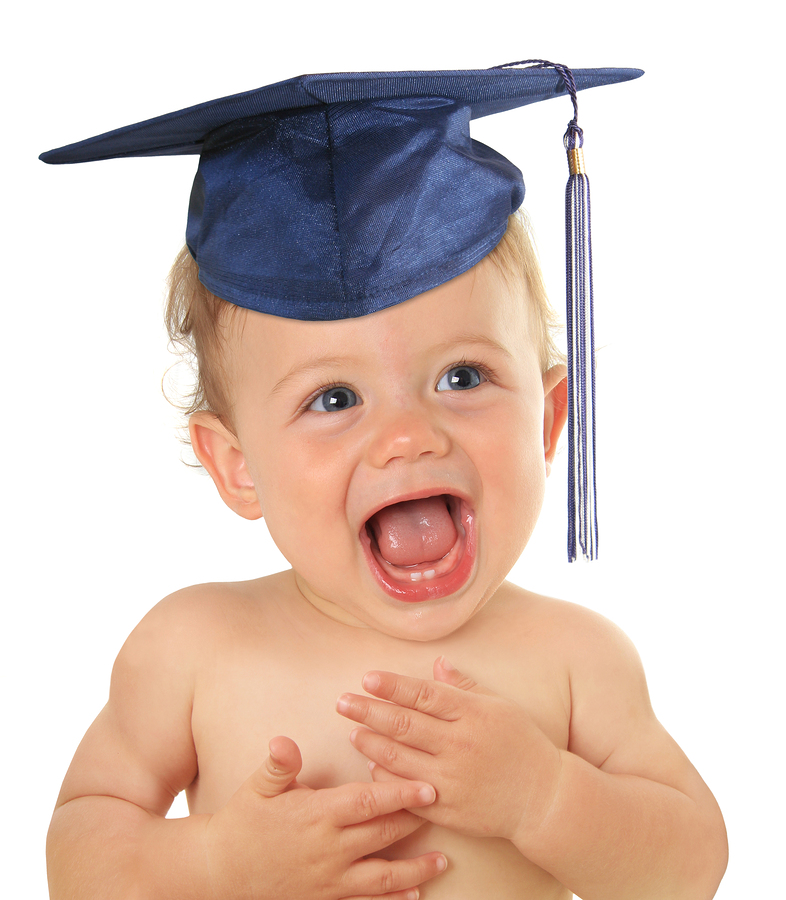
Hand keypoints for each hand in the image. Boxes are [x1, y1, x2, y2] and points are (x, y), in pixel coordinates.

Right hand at [203, 735, 446, 899]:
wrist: (219, 873)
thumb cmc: (242, 822)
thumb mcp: (258, 788)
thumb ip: (278, 765)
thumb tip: (284, 742)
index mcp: (316, 815)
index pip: (367, 802)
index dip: (400, 794)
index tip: (428, 787)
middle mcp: (328, 849)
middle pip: (383, 834)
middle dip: (417, 822)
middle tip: (447, 810)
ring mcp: (329, 879)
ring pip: (382, 876)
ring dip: (415, 870)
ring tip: (442, 862)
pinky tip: (414, 895)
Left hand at [336, 658, 561, 843]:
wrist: (543, 798)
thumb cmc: (522, 744)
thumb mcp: (499, 706)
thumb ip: (464, 686)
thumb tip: (436, 663)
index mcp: (472, 714)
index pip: (424, 695)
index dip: (393, 686)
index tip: (367, 678)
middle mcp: (459, 744)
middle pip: (404, 724)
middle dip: (368, 711)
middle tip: (343, 702)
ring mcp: (452, 778)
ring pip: (399, 758)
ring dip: (371, 743)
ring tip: (352, 731)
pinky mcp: (447, 808)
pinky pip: (407, 791)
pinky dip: (386, 777)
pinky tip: (372, 764)